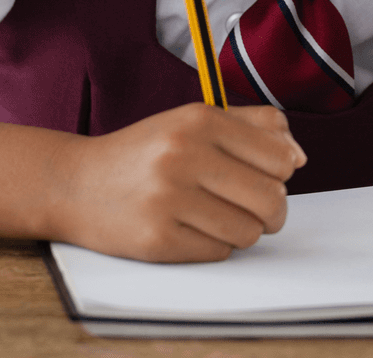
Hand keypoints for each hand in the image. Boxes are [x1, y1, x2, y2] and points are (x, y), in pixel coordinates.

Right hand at [48, 103, 306, 261]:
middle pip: (271, 199)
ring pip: (249, 231)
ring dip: (241, 228)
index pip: (280, 157)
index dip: (281, 173)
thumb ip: (252, 126)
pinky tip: (189, 227)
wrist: (75, 182)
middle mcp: (183, 154)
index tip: (264, 175)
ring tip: (215, 214)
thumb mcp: (193, 120)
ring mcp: (168, 198)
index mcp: (199, 119)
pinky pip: (219, 252)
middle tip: (252, 206)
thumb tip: (298, 156)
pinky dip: (213, 244)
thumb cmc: (146, 151)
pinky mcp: (157, 240)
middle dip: (271, 209)